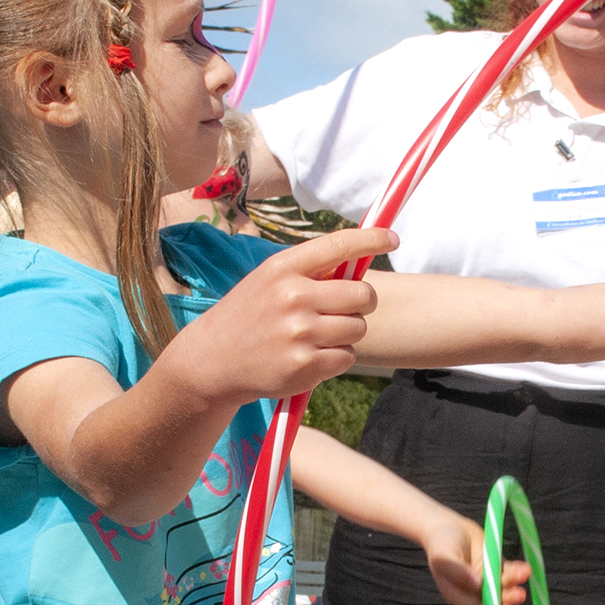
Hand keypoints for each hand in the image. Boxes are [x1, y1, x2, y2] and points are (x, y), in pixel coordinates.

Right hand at [163, 227, 396, 408]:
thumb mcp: (268, 280)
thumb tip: (360, 260)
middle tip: (344, 310)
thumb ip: (309, 271)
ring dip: (347, 333)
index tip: (391, 238)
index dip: (372, 240)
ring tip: (318, 336)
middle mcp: (293, 297)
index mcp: (283, 268)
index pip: (339, 245)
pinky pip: (347, 357)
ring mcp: (300, 333)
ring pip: (358, 328)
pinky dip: (336, 358)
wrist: (213, 360)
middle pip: (363, 295)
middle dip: (362, 304)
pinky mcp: (305, 366)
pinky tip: (311, 356)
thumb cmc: (249, 315)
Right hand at [422, 515, 528, 604]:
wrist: (447, 525)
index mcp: (458, 594)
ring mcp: (487, 578)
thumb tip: (477, 585)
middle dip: (507, 598)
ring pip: (504, 586)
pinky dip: (517, 570)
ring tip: (524, 573)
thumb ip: (458, 572)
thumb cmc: (440, 544)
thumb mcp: (444, 558)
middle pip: (494, 600)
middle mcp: (474, 590)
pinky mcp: (496, 565)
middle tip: (519, 594)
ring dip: (514, 582)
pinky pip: (509, 571)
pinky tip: (524, 567)